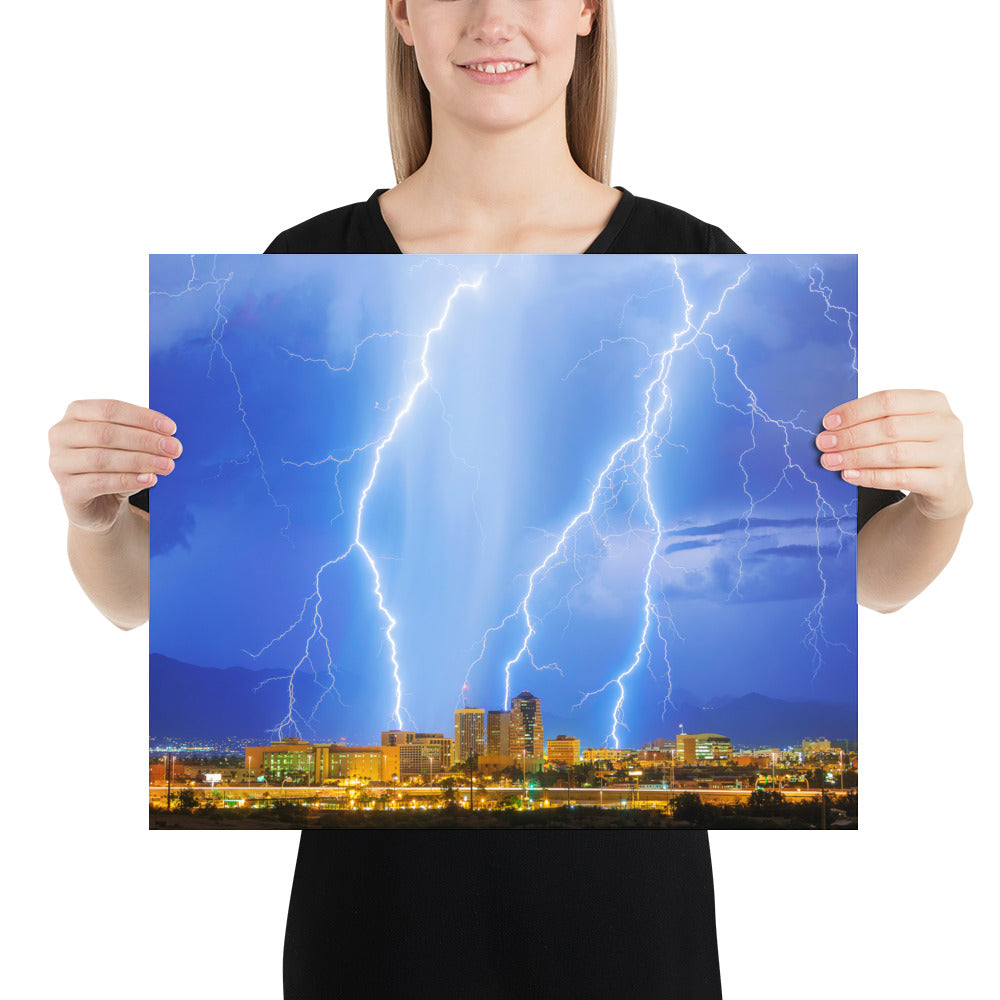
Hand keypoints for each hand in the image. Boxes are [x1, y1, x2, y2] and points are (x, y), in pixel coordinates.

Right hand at [48, 399, 181, 532]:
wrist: (101, 503)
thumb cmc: (115, 466)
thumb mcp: (127, 445)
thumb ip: (141, 435)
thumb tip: (168, 437)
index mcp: (76, 413)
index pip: (110, 409)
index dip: (142, 417)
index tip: (171, 429)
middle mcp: (61, 435)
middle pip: (106, 433)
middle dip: (145, 440)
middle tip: (174, 449)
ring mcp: (59, 463)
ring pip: (102, 459)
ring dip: (140, 461)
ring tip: (167, 465)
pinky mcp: (67, 490)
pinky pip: (99, 483)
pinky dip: (128, 480)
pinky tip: (150, 479)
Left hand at [815, 389, 971, 520]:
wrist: (945, 488)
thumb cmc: (914, 450)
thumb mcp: (902, 428)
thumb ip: (875, 420)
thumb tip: (831, 425)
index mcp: (934, 402)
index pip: (888, 400)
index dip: (855, 411)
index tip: (828, 422)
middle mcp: (947, 425)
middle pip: (889, 427)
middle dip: (850, 436)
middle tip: (824, 444)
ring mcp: (950, 454)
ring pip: (894, 453)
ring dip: (856, 457)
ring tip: (830, 461)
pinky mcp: (944, 482)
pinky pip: (900, 478)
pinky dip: (870, 476)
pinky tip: (849, 475)